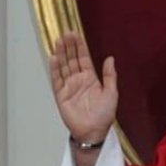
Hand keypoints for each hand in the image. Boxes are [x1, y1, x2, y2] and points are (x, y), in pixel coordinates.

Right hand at [49, 31, 117, 145]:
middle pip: (72, 59)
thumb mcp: (111, 93)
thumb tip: (110, 59)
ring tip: (59, 41)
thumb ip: (109, 75)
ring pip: (63, 67)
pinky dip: (55, 69)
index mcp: (90, 78)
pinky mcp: (61, 96)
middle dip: (69, 46)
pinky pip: (57, 80)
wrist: (94, 132)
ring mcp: (69, 87)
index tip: (76, 34)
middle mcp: (78, 80)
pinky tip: (54, 58)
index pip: (83, 58)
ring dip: (61, 54)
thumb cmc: (104, 115)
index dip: (79, 46)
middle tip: (66, 33)